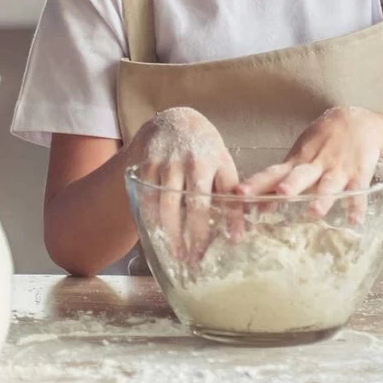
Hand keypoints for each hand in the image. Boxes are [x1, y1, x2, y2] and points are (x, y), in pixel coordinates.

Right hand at [124, 107, 238, 260]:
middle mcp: (191, 161)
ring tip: (177, 256)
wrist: (173, 122)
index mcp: (215, 160)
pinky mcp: (144, 168)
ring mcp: (165, 164)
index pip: (226, 193)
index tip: (234, 241)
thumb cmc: (204, 150)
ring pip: (167, 206)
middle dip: (196, 235)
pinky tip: (157, 239)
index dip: (231, 217)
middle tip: (196, 260)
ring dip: (171, 235)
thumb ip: (230, 195)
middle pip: (194, 204)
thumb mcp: (223, 165)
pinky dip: (151, 223)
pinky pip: (146, 202)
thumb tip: (238, 234)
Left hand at [235, 105, 382, 217]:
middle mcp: (316, 165)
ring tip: (315, 212)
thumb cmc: (324, 141)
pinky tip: (354, 220)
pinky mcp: (359, 173)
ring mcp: (338, 169)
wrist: (359, 122)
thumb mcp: (302, 153)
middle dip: (291, 185)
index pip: (273, 173)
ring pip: (329, 184)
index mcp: (298, 161)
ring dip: (322, 198)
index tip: (240, 194)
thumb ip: (283, 179)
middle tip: (281, 194)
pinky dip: (356, 205)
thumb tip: (258, 205)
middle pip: (301, 176)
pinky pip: (357, 191)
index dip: (257, 183)